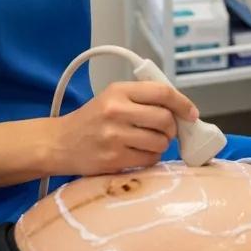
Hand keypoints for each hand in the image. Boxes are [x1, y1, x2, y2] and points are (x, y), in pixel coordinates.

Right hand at [52, 79, 199, 175]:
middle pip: (165, 119)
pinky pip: (149, 159)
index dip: (183, 103)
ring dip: (161, 144)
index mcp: (119, 90)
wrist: (58, 143)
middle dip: (172, 128)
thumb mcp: (112, 97)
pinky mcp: (114, 159)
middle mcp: (117, 111)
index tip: (191, 113)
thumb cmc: (91, 120)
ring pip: (160, 141)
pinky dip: (150, 157)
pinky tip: (138, 153)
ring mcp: (115, 136)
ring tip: (146, 142)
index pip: (162, 92)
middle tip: (165, 131)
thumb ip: (143, 99)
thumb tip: (181, 109)